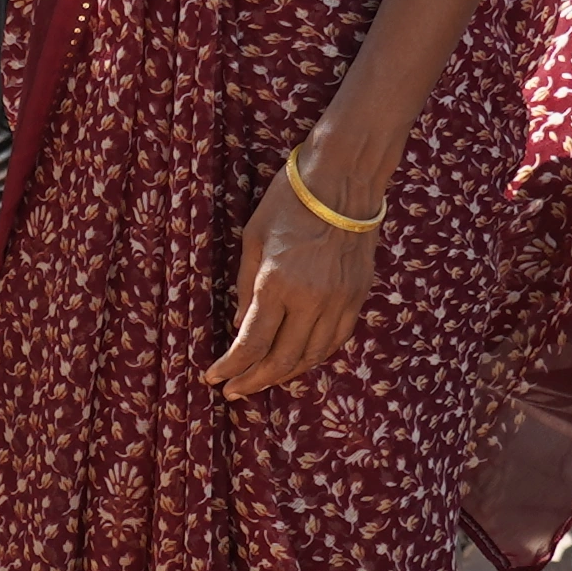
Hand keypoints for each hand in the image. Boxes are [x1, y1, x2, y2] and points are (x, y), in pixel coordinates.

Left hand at [205, 151, 384, 397]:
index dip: (231, 368)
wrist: (343, 180)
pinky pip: (335, 340)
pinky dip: (315, 357)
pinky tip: (297, 361)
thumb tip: (239, 326)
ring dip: (284, 374)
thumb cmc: (289, 202)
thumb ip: (244, 286)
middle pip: (281, 360)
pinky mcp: (357, 297)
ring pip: (312, 356)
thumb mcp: (251, 239)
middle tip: (234, 391)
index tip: (214, 379)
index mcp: (276, 285)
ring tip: (262, 380)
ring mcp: (338, 301)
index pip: (251, 344)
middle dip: (254, 381)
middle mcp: (310, 300)